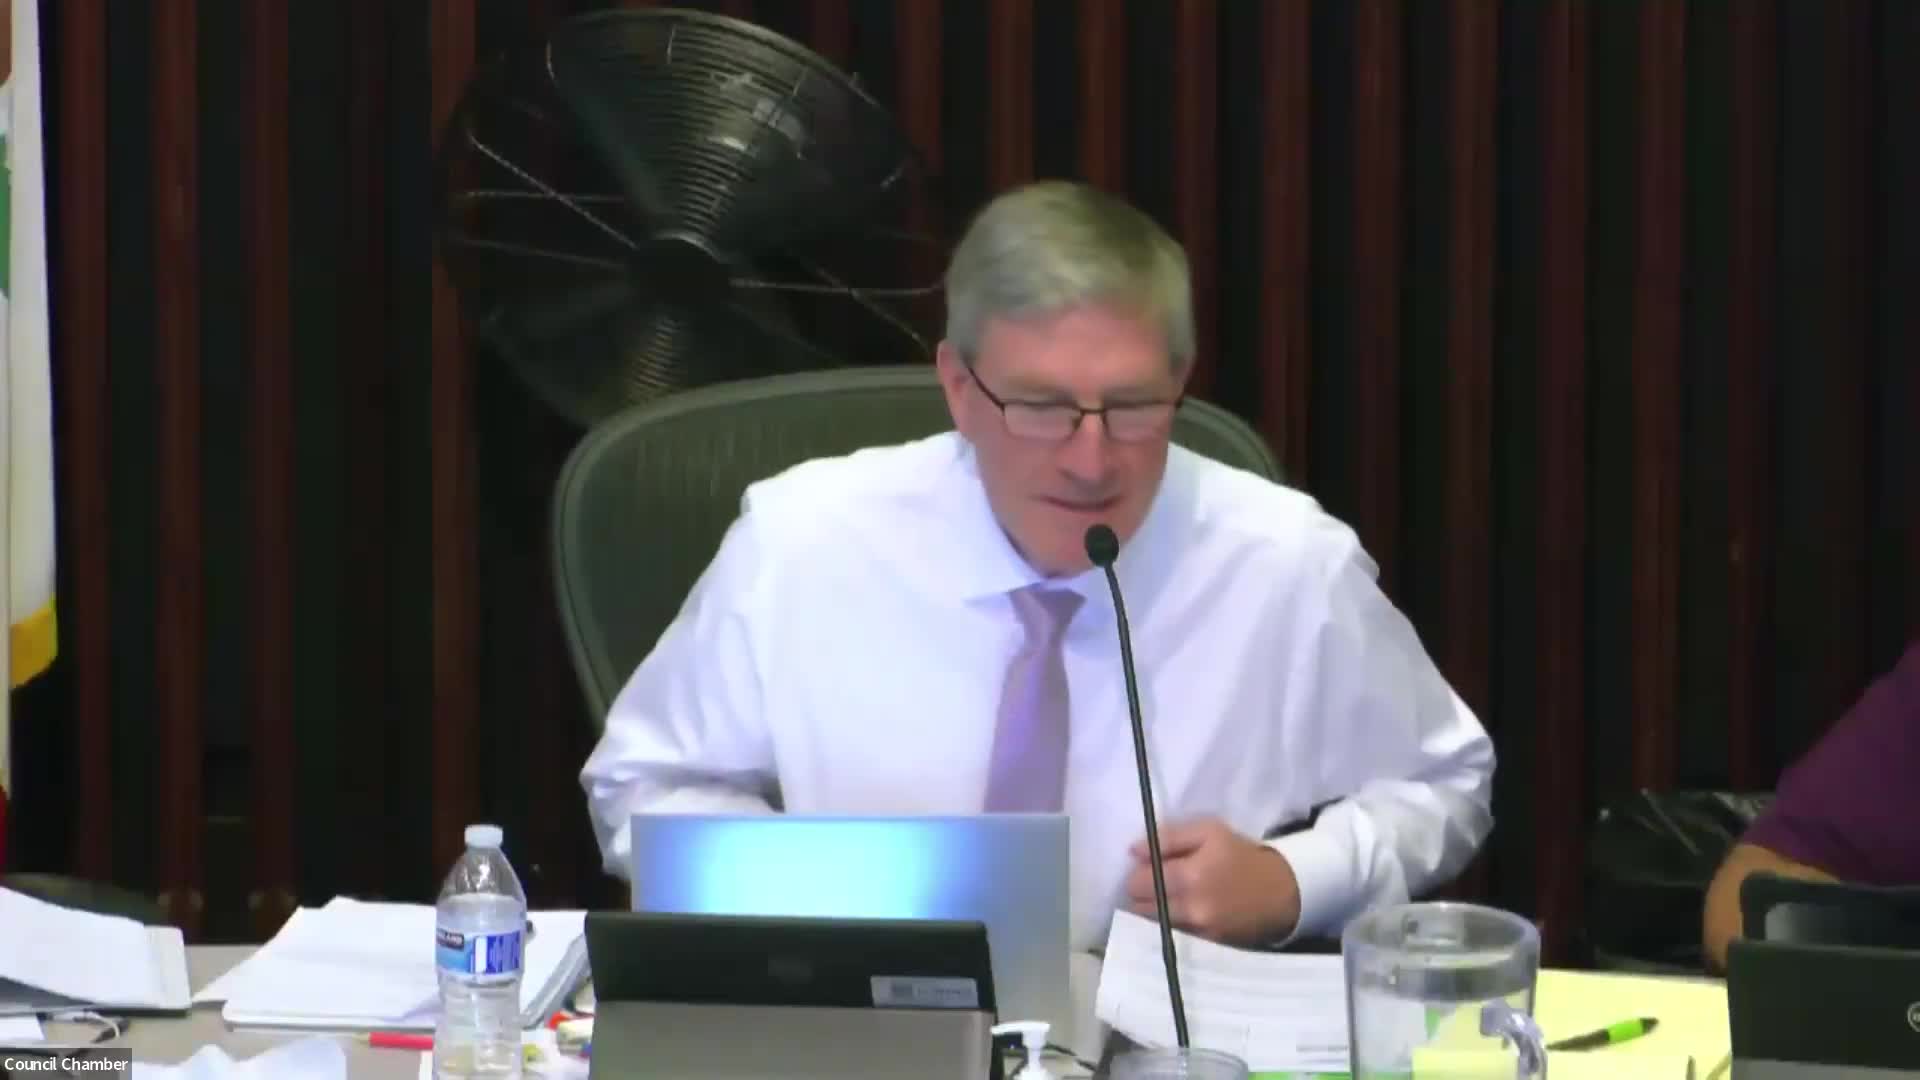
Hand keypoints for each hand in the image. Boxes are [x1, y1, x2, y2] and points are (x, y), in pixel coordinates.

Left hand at [1124, 817, 1301, 945]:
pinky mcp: (1206, 946)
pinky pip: (1173, 935)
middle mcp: (1191, 909)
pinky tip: (1182, 912)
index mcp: (1190, 876)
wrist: (1281, 890)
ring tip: (1168, 897)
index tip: (1148, 867)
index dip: (1138, 873)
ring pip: (1153, 923)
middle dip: (1142, 893)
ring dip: (1153, 910)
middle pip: (1140, 907)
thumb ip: (1168, 838)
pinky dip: (1171, 924)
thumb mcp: (1209, 831)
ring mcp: (1198, 932)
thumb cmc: (1241, 855)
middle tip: (1156, 882)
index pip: (1137, 883)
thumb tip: (1133, 852)